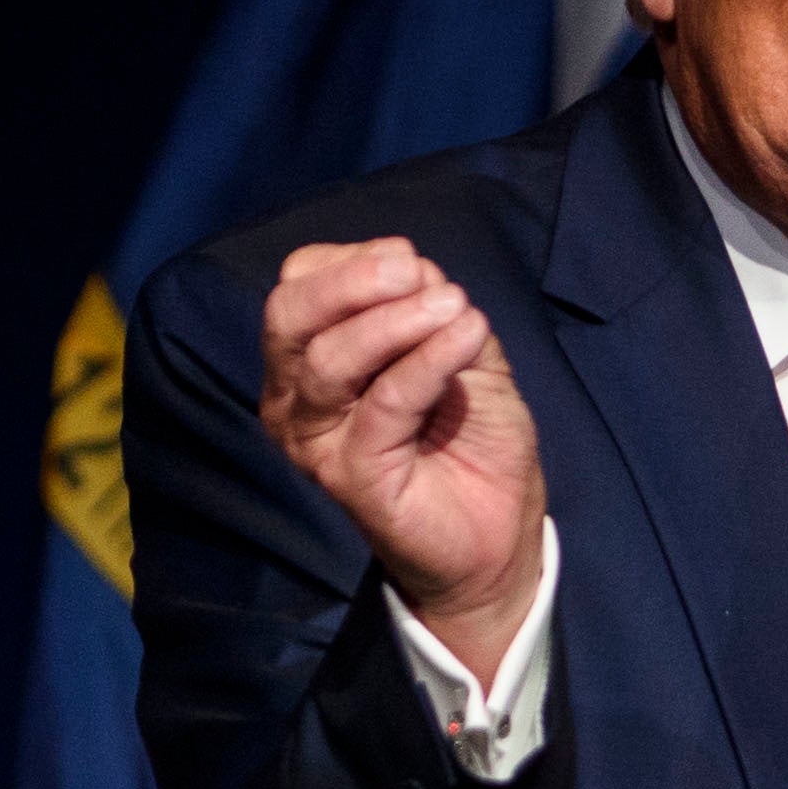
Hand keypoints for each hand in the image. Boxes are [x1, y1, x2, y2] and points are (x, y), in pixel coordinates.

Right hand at [260, 238, 546, 686]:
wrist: (499, 528)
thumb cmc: (472, 437)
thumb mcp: (464, 352)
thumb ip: (435, 309)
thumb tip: (415, 269)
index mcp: (309, 360)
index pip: (298, 285)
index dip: (351, 260)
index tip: (412, 264)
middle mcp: (296, 399)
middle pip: (289, 314)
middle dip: (353, 280)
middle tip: (416, 275)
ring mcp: (317, 441)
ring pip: (328, 358)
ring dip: (397, 320)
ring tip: (456, 309)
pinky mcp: (351, 476)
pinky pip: (383, 403)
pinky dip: (428, 361)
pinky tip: (468, 336)